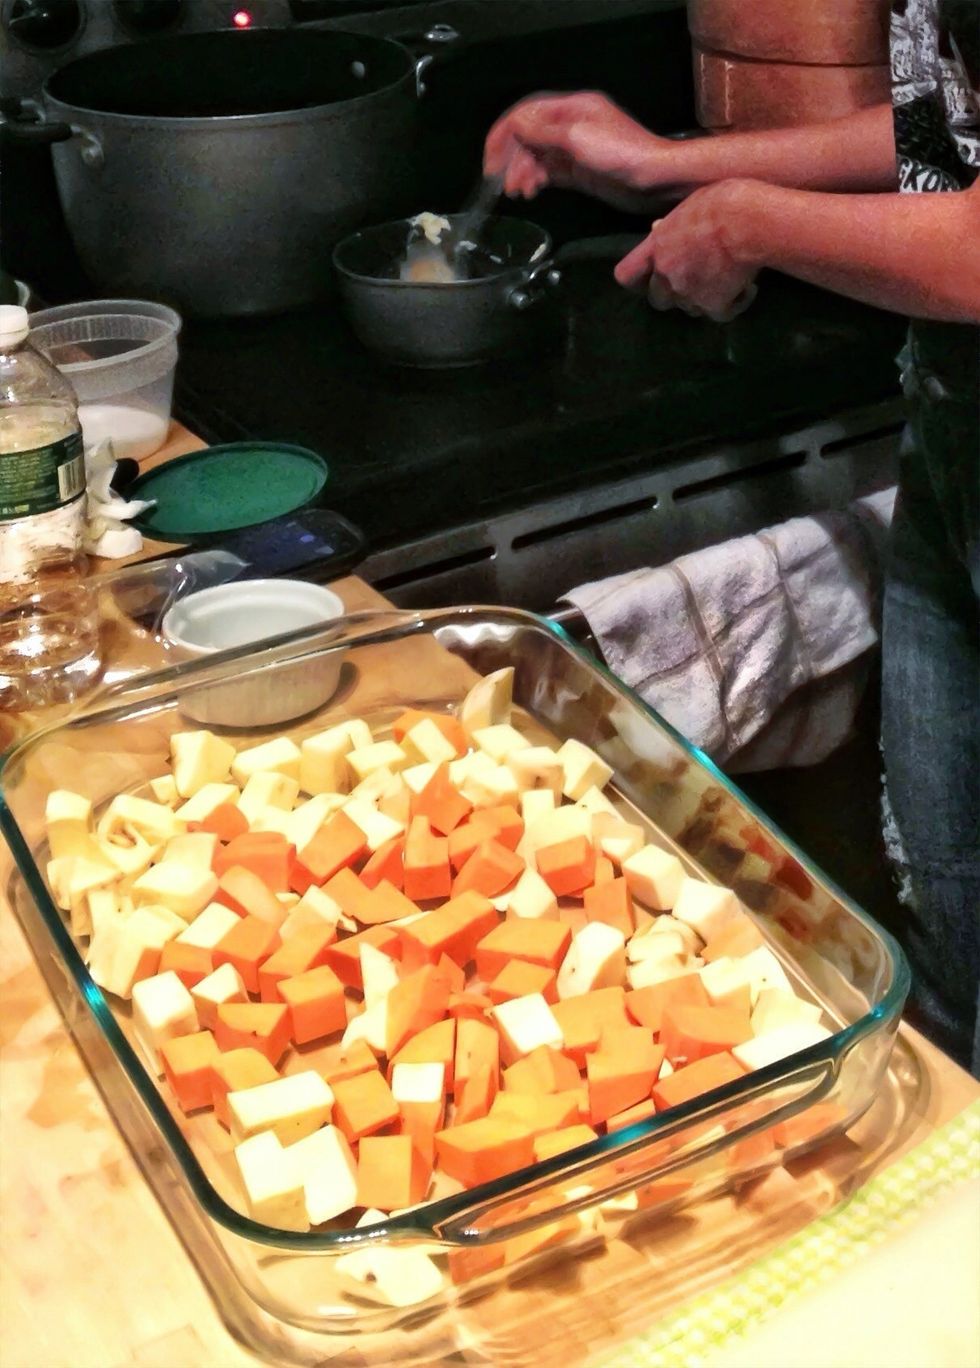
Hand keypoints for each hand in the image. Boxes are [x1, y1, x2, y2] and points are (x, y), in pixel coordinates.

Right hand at [483, 91, 671, 212]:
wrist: (655, 179)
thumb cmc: (622, 154)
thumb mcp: (578, 138)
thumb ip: (543, 132)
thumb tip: (515, 126)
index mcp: (571, 108)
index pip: (527, 114)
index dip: (504, 133)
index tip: (490, 158)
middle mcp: (570, 125)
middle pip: (529, 136)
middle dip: (512, 158)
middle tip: (499, 182)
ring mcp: (575, 149)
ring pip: (537, 157)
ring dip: (522, 172)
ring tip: (518, 192)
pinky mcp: (579, 171)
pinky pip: (549, 172)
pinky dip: (536, 180)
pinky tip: (531, 192)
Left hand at [615, 180, 761, 321]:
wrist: (747, 222)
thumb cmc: (720, 202)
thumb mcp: (687, 206)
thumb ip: (670, 226)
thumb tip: (656, 229)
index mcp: (656, 249)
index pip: (626, 275)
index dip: (637, 280)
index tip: (649, 277)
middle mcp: (667, 276)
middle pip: (658, 300)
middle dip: (674, 293)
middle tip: (696, 278)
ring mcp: (688, 295)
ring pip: (689, 308)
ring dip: (703, 298)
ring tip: (725, 278)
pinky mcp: (714, 306)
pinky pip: (721, 314)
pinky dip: (734, 303)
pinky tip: (747, 288)